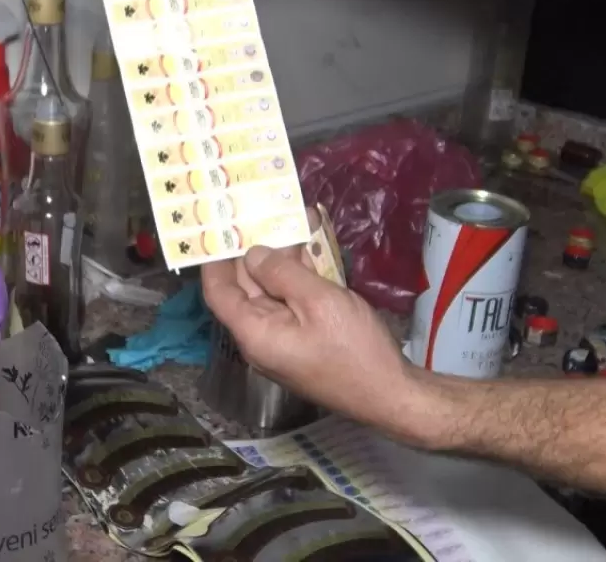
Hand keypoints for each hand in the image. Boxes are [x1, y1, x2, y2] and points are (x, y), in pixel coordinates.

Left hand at [200, 212, 421, 433]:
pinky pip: (292, 302)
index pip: (218, 292)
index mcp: (254, 333)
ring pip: (272, 291)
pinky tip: (314, 249)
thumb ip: (282, 274)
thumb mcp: (320, 302)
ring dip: (283, 258)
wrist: (390, 394)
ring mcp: (283, 339)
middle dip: (256, 250)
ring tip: (295, 219)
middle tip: (261, 211)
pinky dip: (300, 276)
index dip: (215, 258)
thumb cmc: (354, 349)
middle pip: (246, 288)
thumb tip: (253, 254)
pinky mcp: (303, 339)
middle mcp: (261, 337)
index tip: (219, 226)